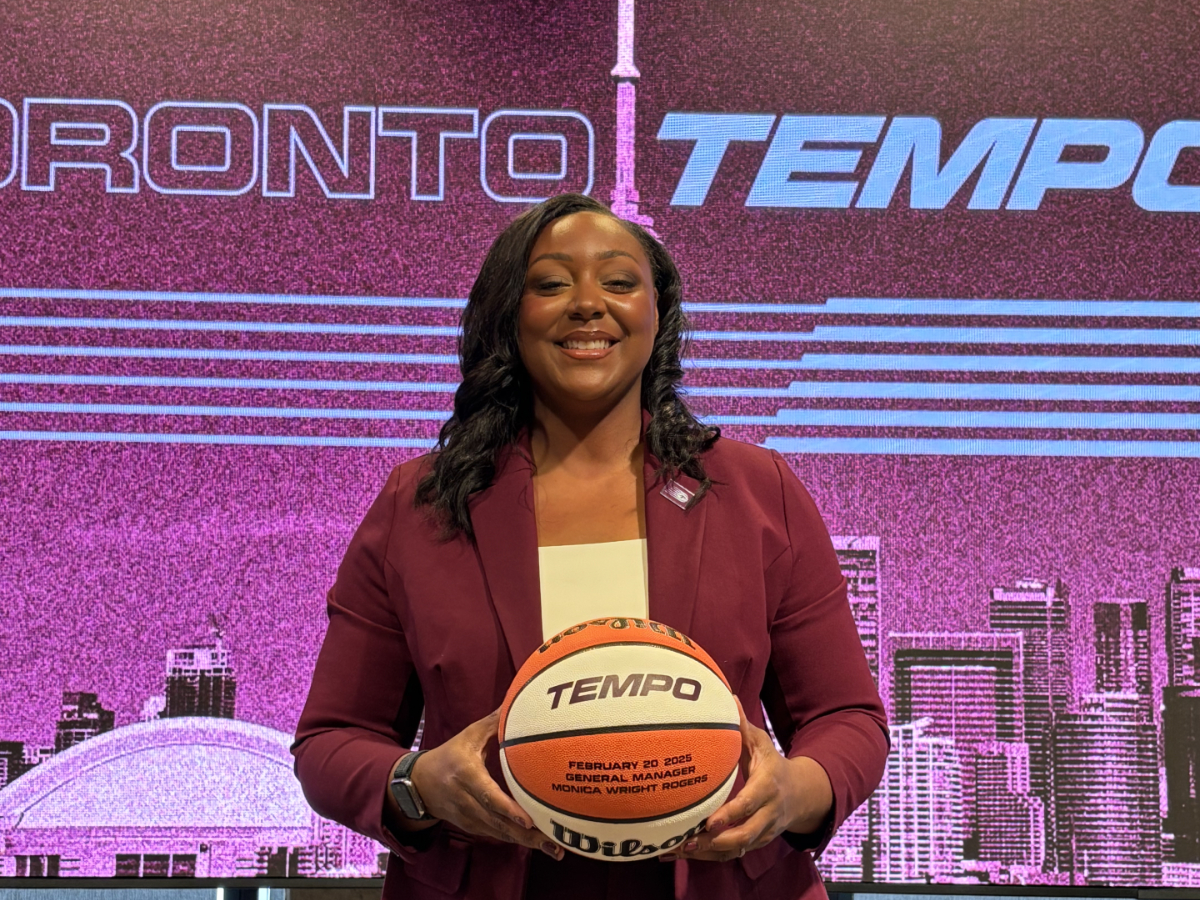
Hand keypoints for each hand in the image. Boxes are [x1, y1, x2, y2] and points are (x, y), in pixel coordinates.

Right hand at [408, 708, 563, 859]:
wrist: (419, 785)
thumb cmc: (449, 756)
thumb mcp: (467, 736)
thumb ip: (492, 723)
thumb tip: (515, 700)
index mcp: (466, 775)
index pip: (488, 796)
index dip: (508, 809)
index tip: (528, 819)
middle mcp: (466, 800)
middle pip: (498, 822)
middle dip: (526, 834)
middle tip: (554, 840)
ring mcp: (468, 818)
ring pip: (500, 833)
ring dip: (526, 842)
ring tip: (555, 848)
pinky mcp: (472, 827)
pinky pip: (497, 836)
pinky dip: (517, 841)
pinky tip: (539, 845)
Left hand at [666, 698, 832, 862]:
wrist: (801, 796)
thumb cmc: (773, 765)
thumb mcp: (762, 744)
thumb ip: (743, 726)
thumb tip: (728, 697)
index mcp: (767, 788)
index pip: (748, 805)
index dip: (730, 815)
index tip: (709, 821)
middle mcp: (767, 814)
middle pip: (744, 835)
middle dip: (716, 842)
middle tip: (688, 840)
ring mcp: (761, 832)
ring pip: (736, 849)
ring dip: (707, 853)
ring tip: (678, 849)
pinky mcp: (754, 842)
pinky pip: (731, 855)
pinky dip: (707, 857)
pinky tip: (680, 853)